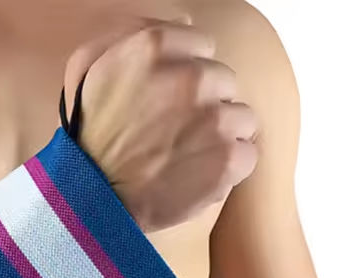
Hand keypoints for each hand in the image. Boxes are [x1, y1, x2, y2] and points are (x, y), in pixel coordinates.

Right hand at [62, 16, 258, 232]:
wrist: (94, 198)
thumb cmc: (89, 138)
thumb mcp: (90, 66)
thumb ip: (135, 33)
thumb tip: (183, 21)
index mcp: (157, 48)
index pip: (202, 47)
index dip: (187, 76)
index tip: (171, 100)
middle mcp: (192, 77)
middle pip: (224, 82)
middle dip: (205, 105)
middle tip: (176, 132)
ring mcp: (215, 119)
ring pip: (240, 118)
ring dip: (221, 136)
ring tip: (188, 157)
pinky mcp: (228, 158)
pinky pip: (247, 154)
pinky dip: (229, 168)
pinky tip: (199, 176)